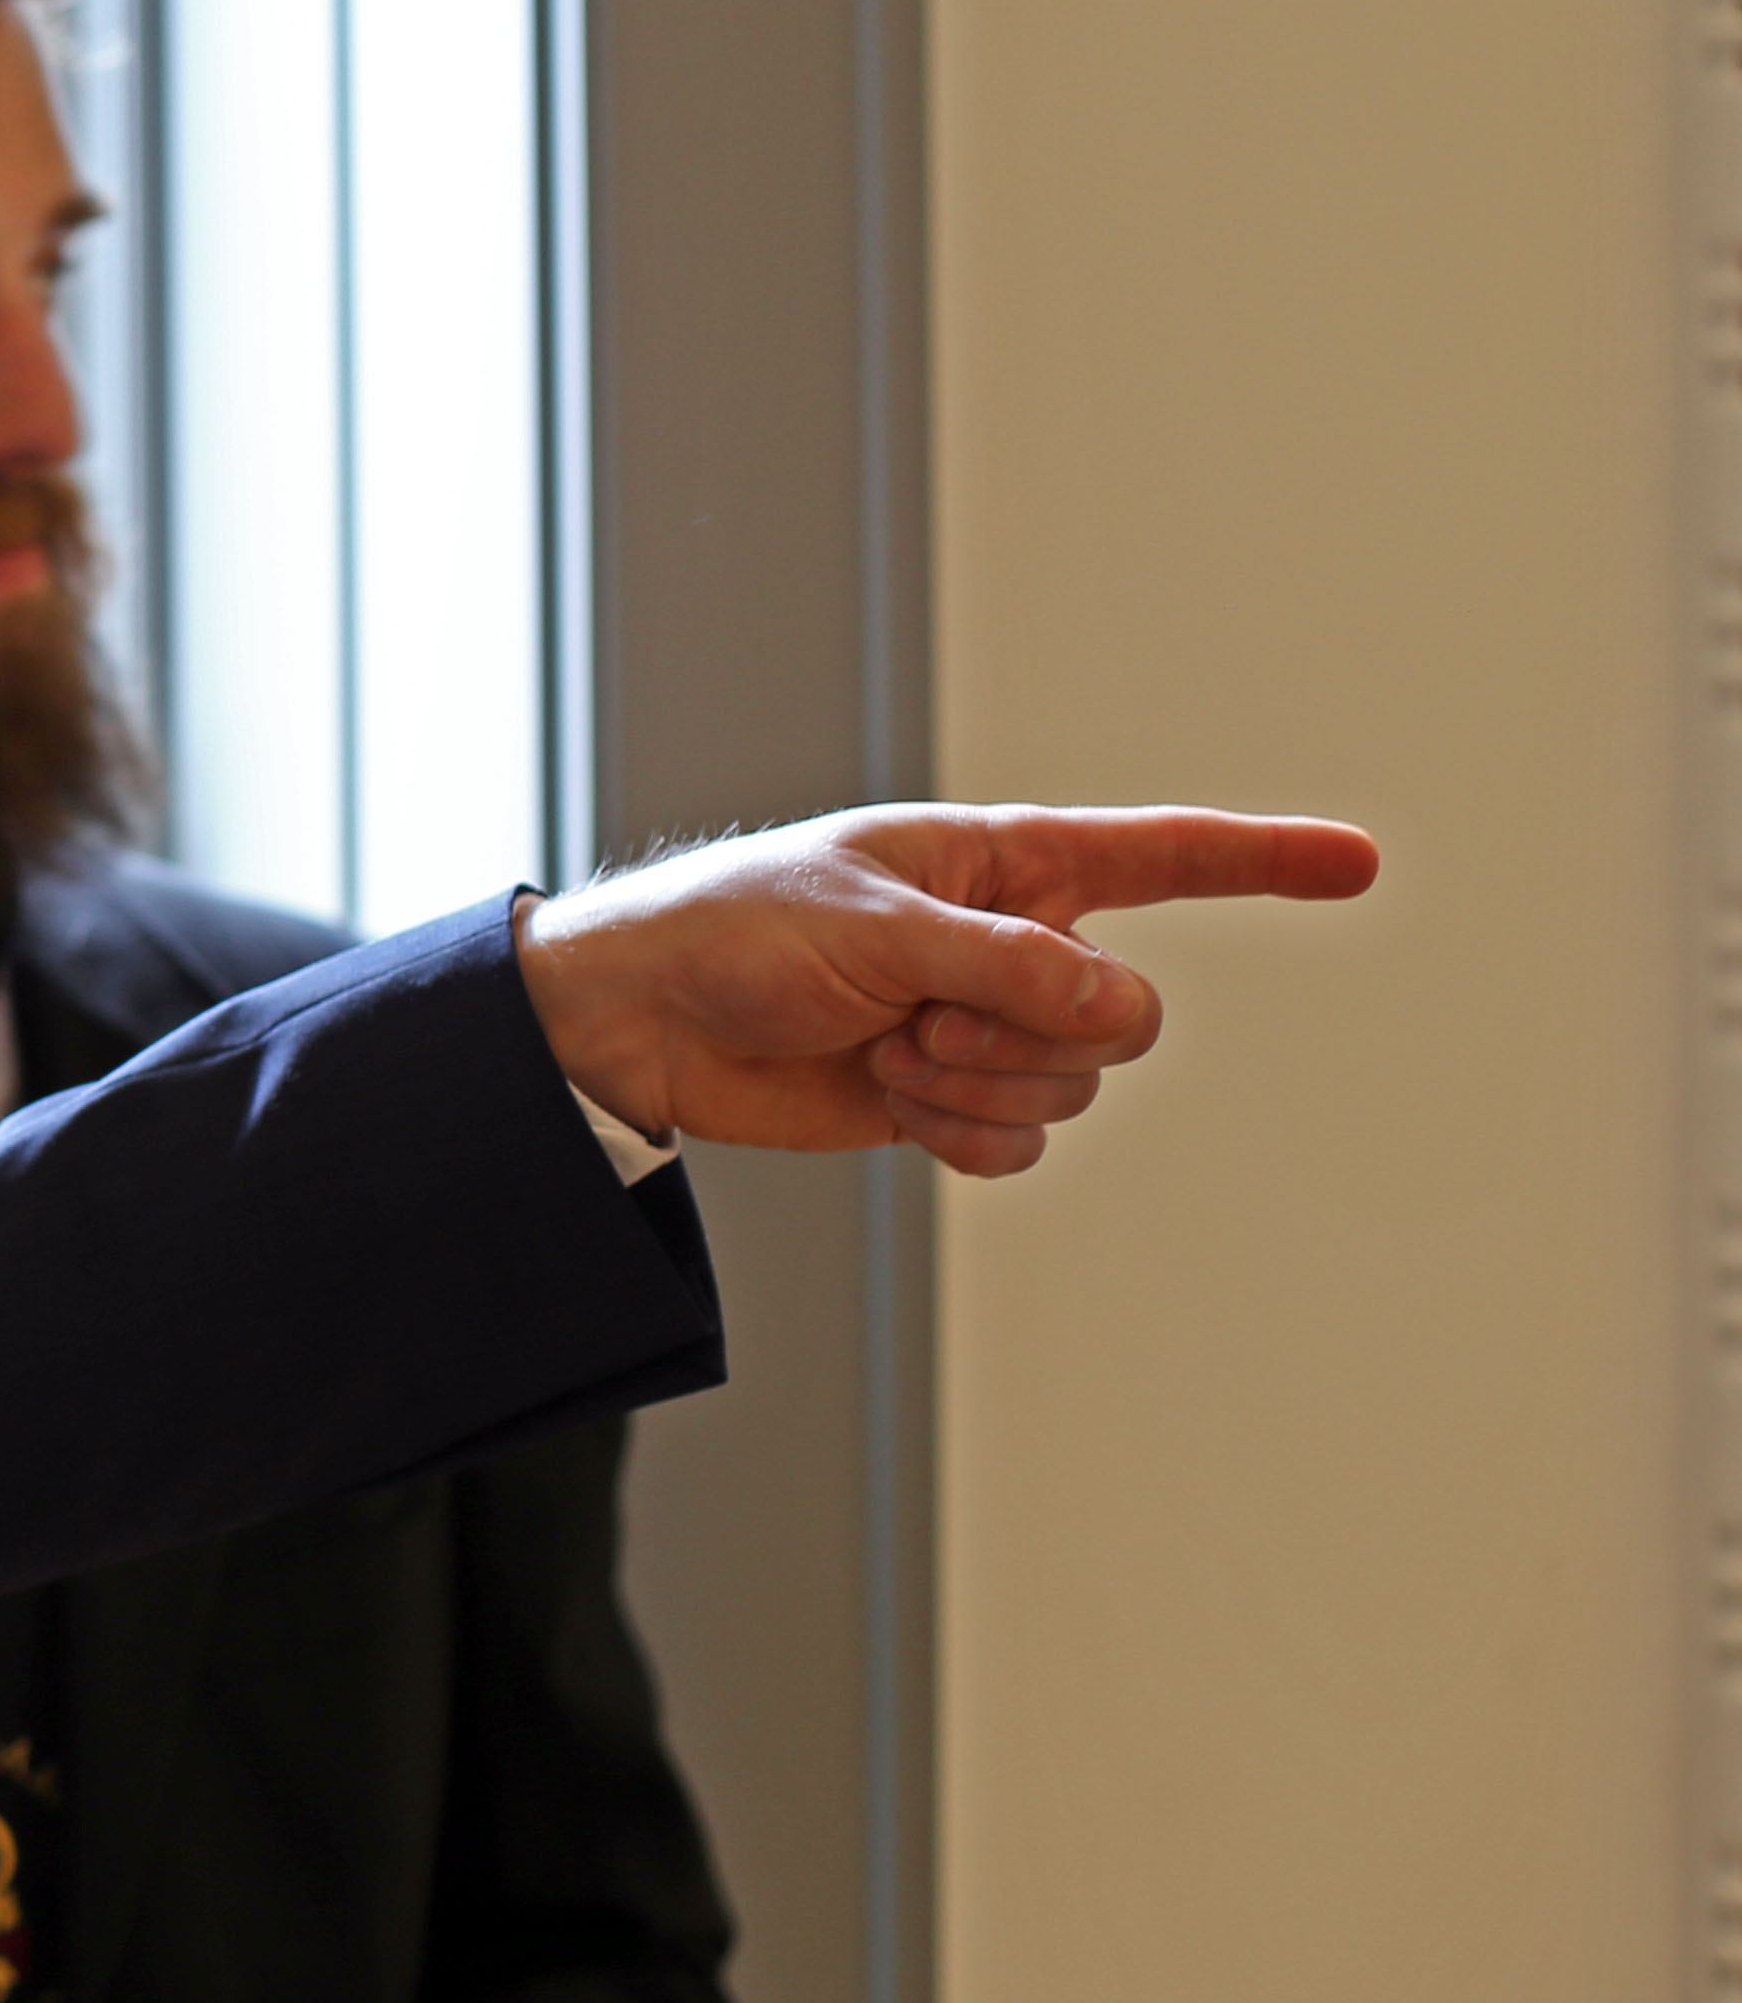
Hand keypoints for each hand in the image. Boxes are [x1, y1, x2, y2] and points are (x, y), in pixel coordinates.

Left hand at [516, 802, 1375, 1175]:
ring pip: (1074, 1089)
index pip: (1162, 856)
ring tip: (886, 1047)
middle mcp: (1014, 945)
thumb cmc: (738, 929)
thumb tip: (1123, 1011)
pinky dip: (963, 1135)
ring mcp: (985, 1028)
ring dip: (979, 1085)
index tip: (1358, 863)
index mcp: (1004, 865)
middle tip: (920, 1015)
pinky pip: (1020, 1145)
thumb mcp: (873, 925)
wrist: (645, 1020)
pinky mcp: (948, 1101)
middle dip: (1032, 1035)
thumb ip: (1006, 965)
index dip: (1263, 862)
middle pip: (1125, 1018)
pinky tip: (891, 1100)